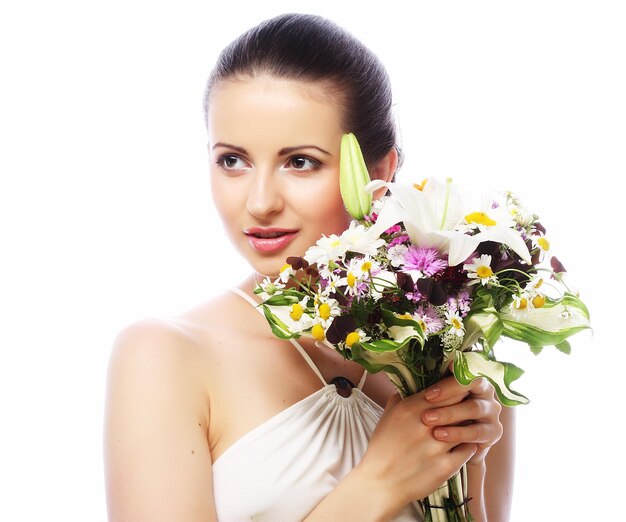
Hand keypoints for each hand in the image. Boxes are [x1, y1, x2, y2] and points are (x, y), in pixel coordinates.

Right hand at [356, 388, 479, 511]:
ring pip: (465, 427)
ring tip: (469, 427)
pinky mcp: (445, 466)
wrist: (380, 484)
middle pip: (457, 405)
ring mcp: (436, 446)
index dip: (454, 389)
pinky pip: (469, 450)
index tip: (460, 391)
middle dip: (464, 406)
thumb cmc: (382, 449)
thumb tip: (406, 387)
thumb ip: (398, 400)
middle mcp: (424, 425)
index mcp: (409, 409)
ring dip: (468, 426)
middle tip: (469, 406)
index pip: (443, 390)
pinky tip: (465, 445)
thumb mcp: (386, 418)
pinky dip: (469, 446)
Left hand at [421, 374, 502, 464]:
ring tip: (429, 420)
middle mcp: (485, 391)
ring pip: (474, 407)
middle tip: (427, 398)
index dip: (452, 369)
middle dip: (448, 390)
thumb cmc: (435, 417)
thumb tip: (402, 375)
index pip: (464, 367)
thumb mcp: (429, 401)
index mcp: (470, 377)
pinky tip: (440, 435)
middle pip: (472, 383)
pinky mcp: (493, 432)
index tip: (438, 374)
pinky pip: (477, 431)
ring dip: (451, 413)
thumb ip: (423, 388)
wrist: (447, 449)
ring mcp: (491, 411)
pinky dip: (458, 433)